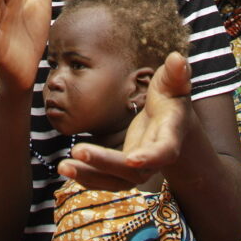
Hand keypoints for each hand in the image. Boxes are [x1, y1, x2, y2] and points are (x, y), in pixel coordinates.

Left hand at [59, 52, 192, 188]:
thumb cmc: (170, 97)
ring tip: (64, 167)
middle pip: (132, 171)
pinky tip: (67, 168)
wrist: (168, 119)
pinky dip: (86, 176)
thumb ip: (176, 74)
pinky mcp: (122, 169)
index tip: (132, 159)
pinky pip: (105, 179)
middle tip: (78, 151)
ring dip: (90, 176)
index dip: (151, 157)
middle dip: (105, 163)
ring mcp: (138, 168)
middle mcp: (154, 158)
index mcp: (169, 136)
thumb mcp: (174, 84)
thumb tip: (177, 59)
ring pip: (115, 181)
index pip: (164, 151)